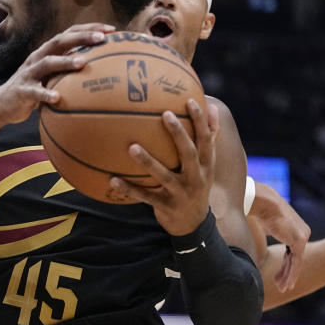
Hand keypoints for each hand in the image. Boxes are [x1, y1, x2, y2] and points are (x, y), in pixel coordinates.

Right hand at [0, 23, 112, 123]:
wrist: (2, 104)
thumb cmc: (35, 90)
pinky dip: (46, 94)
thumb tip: (103, 73)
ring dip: (66, 61)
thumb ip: (71, 72)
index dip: (89, 29)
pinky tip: (58, 98)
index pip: (70, 34)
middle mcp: (38, 57)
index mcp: (48, 52)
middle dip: (82, 37)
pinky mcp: (22, 90)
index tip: (112, 30)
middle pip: (60, 41)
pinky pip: (35, 92)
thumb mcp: (52, 77)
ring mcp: (29, 72)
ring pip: (48, 63)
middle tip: (102, 39)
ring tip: (82, 63)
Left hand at [109, 99, 217, 235]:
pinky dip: (129, 189)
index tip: (190, 100)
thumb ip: (210, 137)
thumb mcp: (208, 164)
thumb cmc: (197, 184)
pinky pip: (145, 197)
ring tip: (132, 147)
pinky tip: (112, 180)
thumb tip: (213, 106)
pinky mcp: (166, 206)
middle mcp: (196, 178)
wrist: (194, 224)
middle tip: (164, 114)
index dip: (200, 121)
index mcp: (206, 165)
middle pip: (189, 154)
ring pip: (164, 176)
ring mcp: (181, 194)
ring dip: (148, 162)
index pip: (206, 139)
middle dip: (178, 134)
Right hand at [248, 182, 310, 291]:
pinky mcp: (300, 240)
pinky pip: (295, 262)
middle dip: (287, 273)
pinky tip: (285, 284)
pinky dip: (290, 274)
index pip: (291, 251)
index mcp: (294, 227)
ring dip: (289, 277)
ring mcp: (303, 236)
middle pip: (294, 258)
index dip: (285, 265)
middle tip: (281, 285)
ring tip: (283, 289)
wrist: (262, 201)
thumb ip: (267, 233)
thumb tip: (250, 238)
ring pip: (296, 262)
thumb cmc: (258, 210)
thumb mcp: (265, 225)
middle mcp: (302, 231)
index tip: (278, 276)